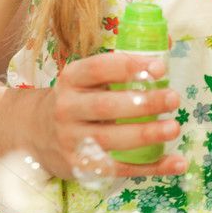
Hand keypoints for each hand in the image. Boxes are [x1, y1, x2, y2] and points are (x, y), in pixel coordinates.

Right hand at [30, 52, 185, 178]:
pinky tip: (176, 163)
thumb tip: (168, 43)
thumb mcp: (88, 76)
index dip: (129, 67)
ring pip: (110, 140)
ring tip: (174, 128)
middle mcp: (66, 108)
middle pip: (106, 107)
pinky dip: (150, 168)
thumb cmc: (78, 97)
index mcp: (72, 78)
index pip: (98, 69)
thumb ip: (122, 64)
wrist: (36, 132)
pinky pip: (118, 169)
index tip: (161, 67)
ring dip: (146, 135)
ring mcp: (70, 141)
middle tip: (173, 99)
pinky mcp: (80, 168)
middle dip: (143, 103)